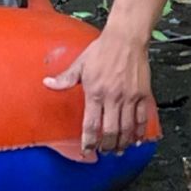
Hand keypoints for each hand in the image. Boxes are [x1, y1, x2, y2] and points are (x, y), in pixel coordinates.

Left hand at [45, 29, 151, 158]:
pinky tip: (136, 140)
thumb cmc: (102, 49)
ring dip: (122, 143)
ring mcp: (130, 97)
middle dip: (107, 146)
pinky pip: (143, 119)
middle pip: (111, 132)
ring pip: (127, 129)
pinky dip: (140, 132)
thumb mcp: (80, 64)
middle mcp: (113, 97)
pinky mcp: (143, 94)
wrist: (126, 38)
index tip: (87, 151)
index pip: (91, 124)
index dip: (89, 141)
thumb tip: (47, 83)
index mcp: (95, 92)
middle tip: (104, 152)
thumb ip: (65, 78)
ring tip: (118, 150)